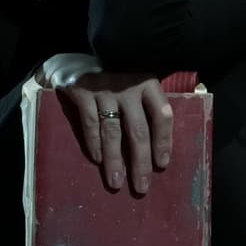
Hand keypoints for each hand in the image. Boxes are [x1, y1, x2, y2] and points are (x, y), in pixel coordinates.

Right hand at [56, 71, 173, 193]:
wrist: (81, 57)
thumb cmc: (117, 78)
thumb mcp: (138, 84)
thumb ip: (148, 107)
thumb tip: (159, 147)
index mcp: (148, 83)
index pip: (162, 114)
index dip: (164, 141)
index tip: (161, 165)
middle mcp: (129, 87)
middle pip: (138, 129)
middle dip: (139, 162)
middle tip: (141, 187)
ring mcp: (105, 89)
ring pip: (113, 130)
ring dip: (114, 159)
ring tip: (116, 182)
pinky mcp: (83, 91)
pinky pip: (90, 122)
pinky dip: (93, 143)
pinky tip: (97, 160)